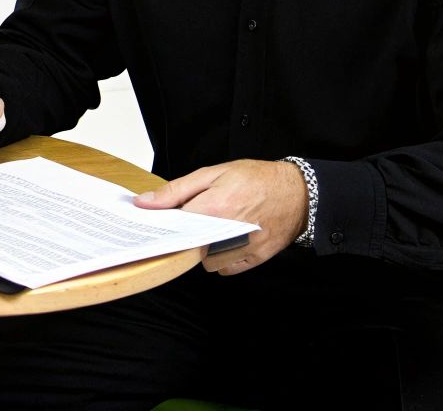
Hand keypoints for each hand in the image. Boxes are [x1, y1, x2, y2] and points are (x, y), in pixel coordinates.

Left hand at [134, 159, 306, 274]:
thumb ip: (176, 190)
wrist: (298, 192)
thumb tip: (144, 203)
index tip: (160, 224)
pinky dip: (222, 259)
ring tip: (213, 230)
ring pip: (206, 262)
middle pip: (189, 247)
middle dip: (185, 237)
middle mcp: (227, 231)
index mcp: (213, 206)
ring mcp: (243, 248)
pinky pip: (226, 269)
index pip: (174, 227)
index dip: (165, 226)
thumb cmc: (256, 178)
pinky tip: (226, 241)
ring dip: (204, 250)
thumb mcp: (213, 173)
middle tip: (190, 224)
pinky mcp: (256, 258)